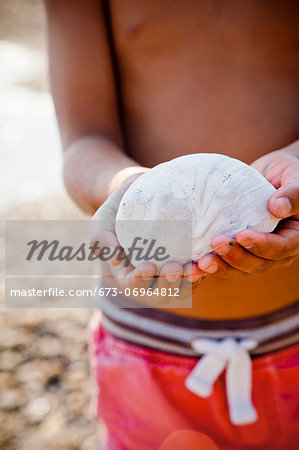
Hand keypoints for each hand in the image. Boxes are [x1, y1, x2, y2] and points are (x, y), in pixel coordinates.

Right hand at [91, 175, 202, 302]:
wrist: (141, 198)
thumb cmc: (117, 212)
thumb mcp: (102, 222)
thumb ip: (101, 240)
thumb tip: (113, 259)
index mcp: (127, 276)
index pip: (132, 285)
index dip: (139, 280)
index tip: (148, 266)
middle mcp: (149, 282)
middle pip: (160, 294)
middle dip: (168, 285)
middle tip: (174, 267)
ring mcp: (169, 276)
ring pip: (181, 290)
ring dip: (189, 283)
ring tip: (195, 269)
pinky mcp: (187, 267)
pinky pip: (197, 277)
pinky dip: (203, 272)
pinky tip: (207, 261)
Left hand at [197, 149, 298, 277]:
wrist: (266, 175)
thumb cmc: (285, 173)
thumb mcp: (294, 176)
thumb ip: (293, 192)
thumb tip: (278, 207)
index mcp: (293, 238)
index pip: (280, 248)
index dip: (261, 245)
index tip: (242, 236)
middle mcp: (274, 252)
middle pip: (257, 264)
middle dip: (236, 257)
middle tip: (216, 243)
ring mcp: (254, 254)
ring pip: (239, 269)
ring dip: (220, 267)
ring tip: (201, 263)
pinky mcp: (236, 251)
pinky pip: (223, 263)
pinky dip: (208, 268)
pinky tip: (192, 267)